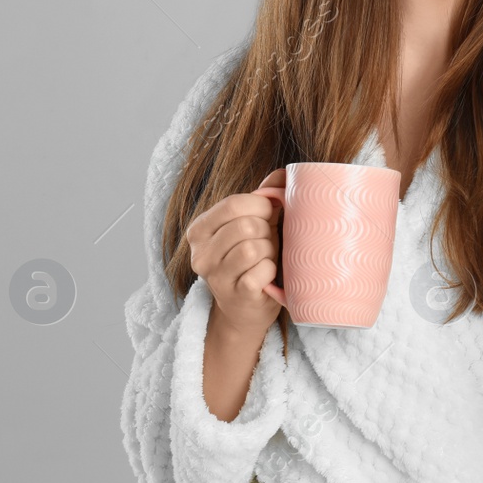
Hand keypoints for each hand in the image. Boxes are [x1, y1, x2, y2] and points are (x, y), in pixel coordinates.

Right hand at [186, 168, 288, 339]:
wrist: (246, 308)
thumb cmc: (252, 259)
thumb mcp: (253, 224)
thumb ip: (264, 197)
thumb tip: (283, 174)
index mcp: (200, 229)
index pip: (234, 203)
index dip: (262, 206)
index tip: (269, 215)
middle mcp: (200, 253)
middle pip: (247, 225)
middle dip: (267, 231)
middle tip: (267, 242)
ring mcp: (215, 277)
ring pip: (254, 248)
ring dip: (269, 251)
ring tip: (266, 259)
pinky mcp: (235, 295)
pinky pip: (262, 270)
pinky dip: (272, 271)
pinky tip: (267, 276)